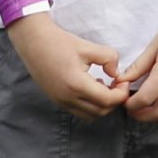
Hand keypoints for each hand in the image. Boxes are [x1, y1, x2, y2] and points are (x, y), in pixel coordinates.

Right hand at [9, 13, 127, 119]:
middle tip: (118, 84)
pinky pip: (79, 110)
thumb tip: (116, 73)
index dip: (121, 93)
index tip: (124, 81)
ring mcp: (61, 101)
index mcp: (77, 85)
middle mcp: (68, 98)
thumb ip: (108, 58)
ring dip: (102, 104)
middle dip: (114, 100)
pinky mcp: (57, 100)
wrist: (34, 42)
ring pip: (90, 114)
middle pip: (101, 111)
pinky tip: (91, 86)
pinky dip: (90, 104)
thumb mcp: (88, 47)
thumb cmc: (60, 42)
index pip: (107, 101)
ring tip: (104, 85)